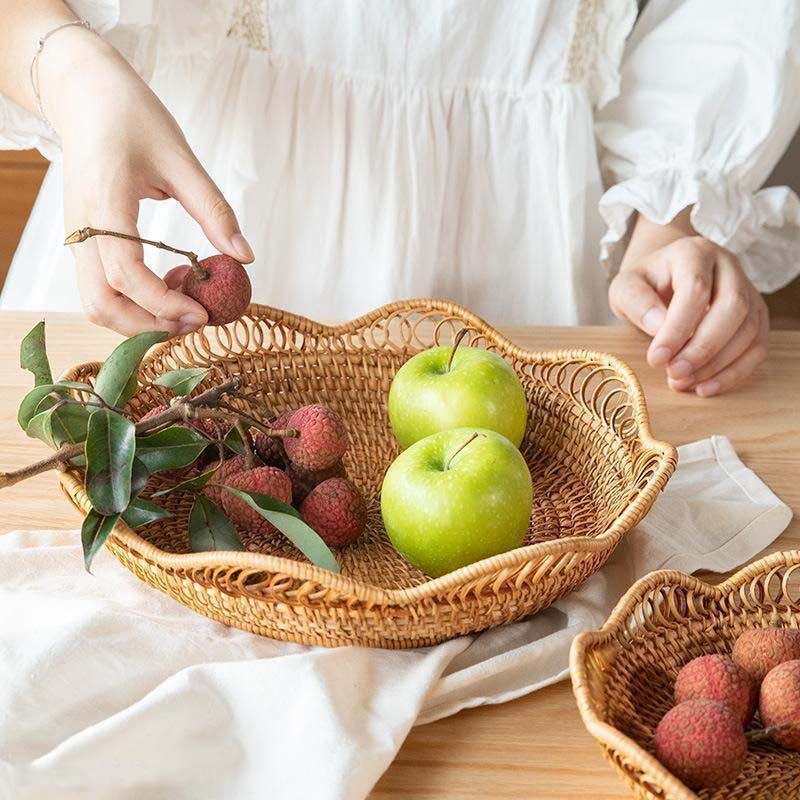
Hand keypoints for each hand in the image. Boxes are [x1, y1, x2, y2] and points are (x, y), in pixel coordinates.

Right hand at [40, 27, 253, 335]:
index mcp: (105, 204)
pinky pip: (100, 289)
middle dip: (149, 326)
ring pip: (96, 304)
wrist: (86, 96)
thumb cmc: (133, 118)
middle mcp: (82, 229)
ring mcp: (79, 238)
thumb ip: (213, 210)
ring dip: (139, 321)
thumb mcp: (181, 159)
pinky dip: (133, 304)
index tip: (202, 312)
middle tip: (196, 321)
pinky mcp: (84, 242)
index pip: (125, 273)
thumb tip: (246, 257)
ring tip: (185, 310)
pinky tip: (169, 290)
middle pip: (101, 304)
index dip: (163, 302)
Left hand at [609, 235, 768, 396]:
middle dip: (703, 348)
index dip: (677, 329)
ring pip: (748, 330)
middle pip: (732, 308)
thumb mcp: (625, 288)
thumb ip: (637, 303)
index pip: (695, 290)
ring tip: (682, 382)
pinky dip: (734, 372)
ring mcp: (748, 290)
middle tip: (675, 374)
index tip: (656, 359)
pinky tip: (706, 388)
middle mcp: (728, 267)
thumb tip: (659, 327)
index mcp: (694, 252)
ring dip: (717, 364)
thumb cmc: (644, 285)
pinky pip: (757, 347)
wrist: (663, 280)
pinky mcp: (756, 315)